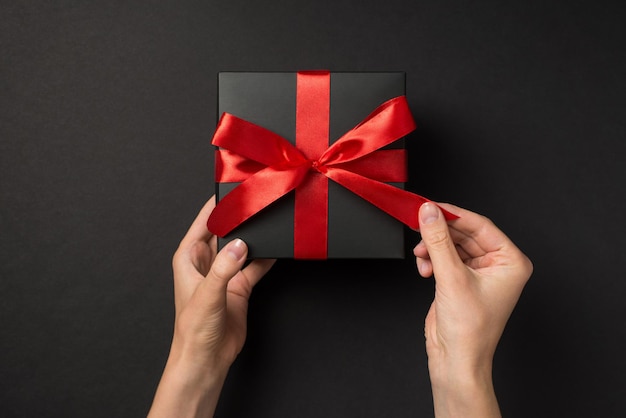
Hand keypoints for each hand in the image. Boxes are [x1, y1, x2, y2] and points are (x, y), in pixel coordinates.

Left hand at [148, 196, 274, 417]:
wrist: (206, 359)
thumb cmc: (193, 331)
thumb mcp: (207, 295)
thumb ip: (224, 269)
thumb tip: (241, 245)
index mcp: (189, 258)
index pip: (202, 223)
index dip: (215, 206)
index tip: (232, 189)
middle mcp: (206, 262)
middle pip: (225, 232)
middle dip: (239, 219)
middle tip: (257, 203)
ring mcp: (225, 273)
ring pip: (242, 247)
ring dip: (254, 239)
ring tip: (269, 224)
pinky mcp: (240, 286)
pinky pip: (255, 266)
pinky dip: (266, 258)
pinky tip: (276, 249)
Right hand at [414, 202, 532, 417]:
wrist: (456, 360)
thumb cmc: (469, 330)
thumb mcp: (451, 277)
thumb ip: (438, 240)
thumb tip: (429, 212)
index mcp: (510, 262)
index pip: (480, 225)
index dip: (454, 214)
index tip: (431, 206)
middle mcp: (497, 266)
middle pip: (464, 233)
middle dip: (440, 233)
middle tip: (419, 225)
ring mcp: (479, 273)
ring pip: (452, 245)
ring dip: (433, 248)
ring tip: (421, 255)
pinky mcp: (461, 280)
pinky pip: (445, 258)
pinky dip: (431, 260)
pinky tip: (424, 269)